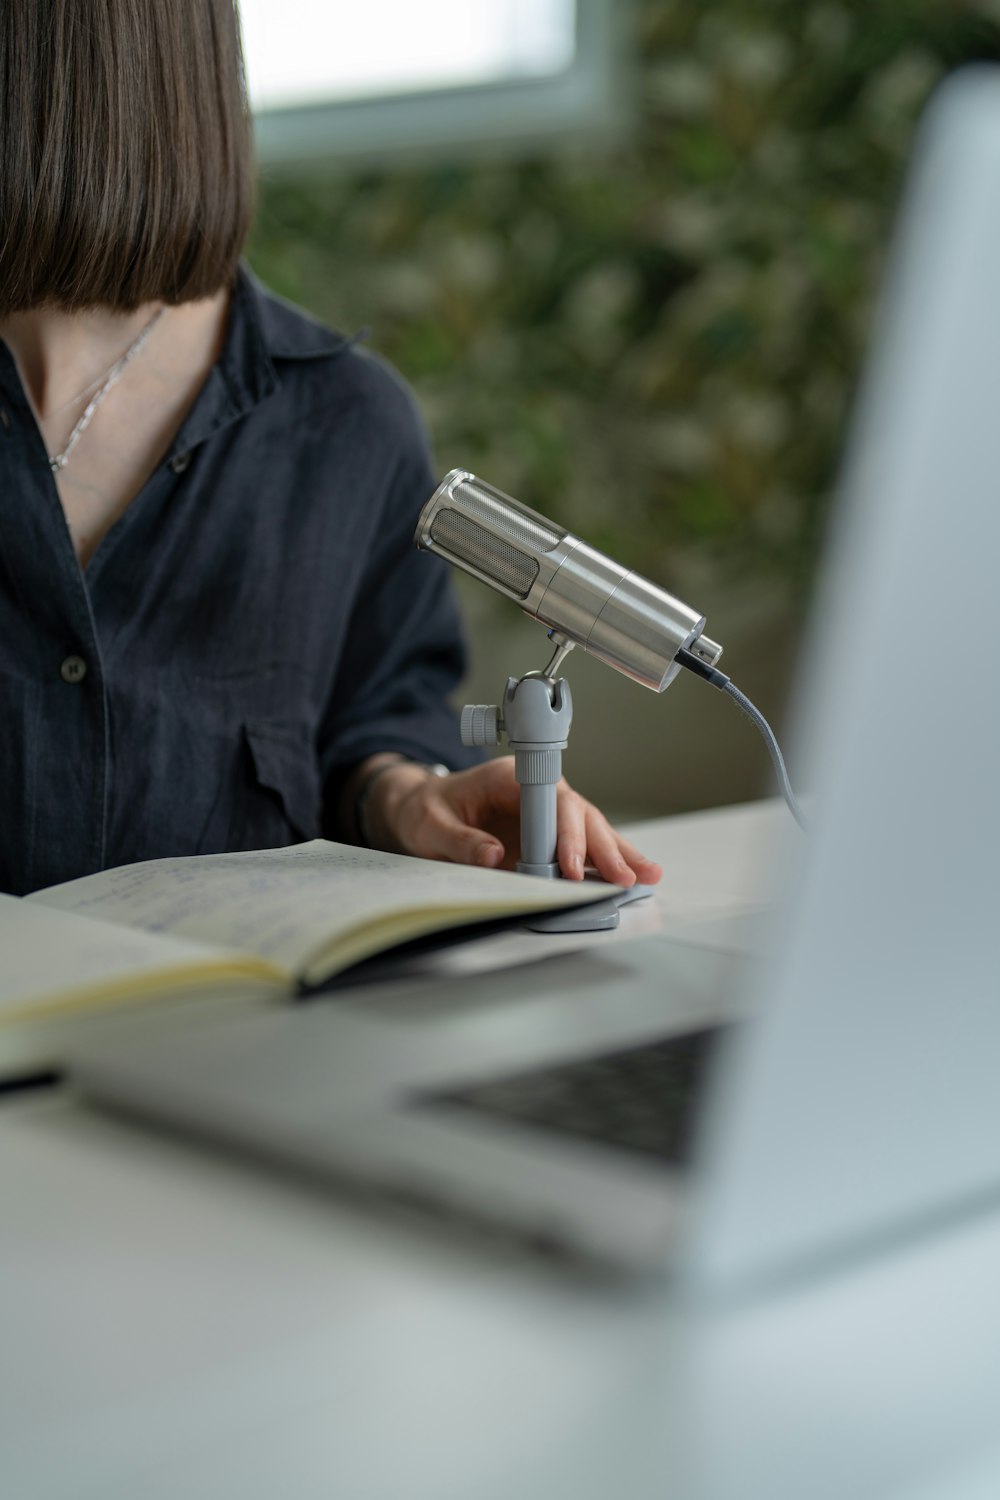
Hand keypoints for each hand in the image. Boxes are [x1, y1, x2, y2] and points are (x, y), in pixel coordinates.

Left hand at [367, 755, 662, 887]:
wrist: (420, 810)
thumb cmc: (426, 811)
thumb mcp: (429, 825)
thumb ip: (458, 840)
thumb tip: (491, 856)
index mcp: (510, 779)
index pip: (550, 802)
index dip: (565, 834)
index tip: (570, 868)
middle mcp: (536, 792)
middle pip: (580, 816)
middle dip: (604, 848)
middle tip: (625, 877)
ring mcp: (545, 813)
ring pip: (590, 830)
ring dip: (618, 853)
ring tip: (647, 876)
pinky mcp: (547, 835)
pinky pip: (582, 847)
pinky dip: (606, 861)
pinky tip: (631, 875)